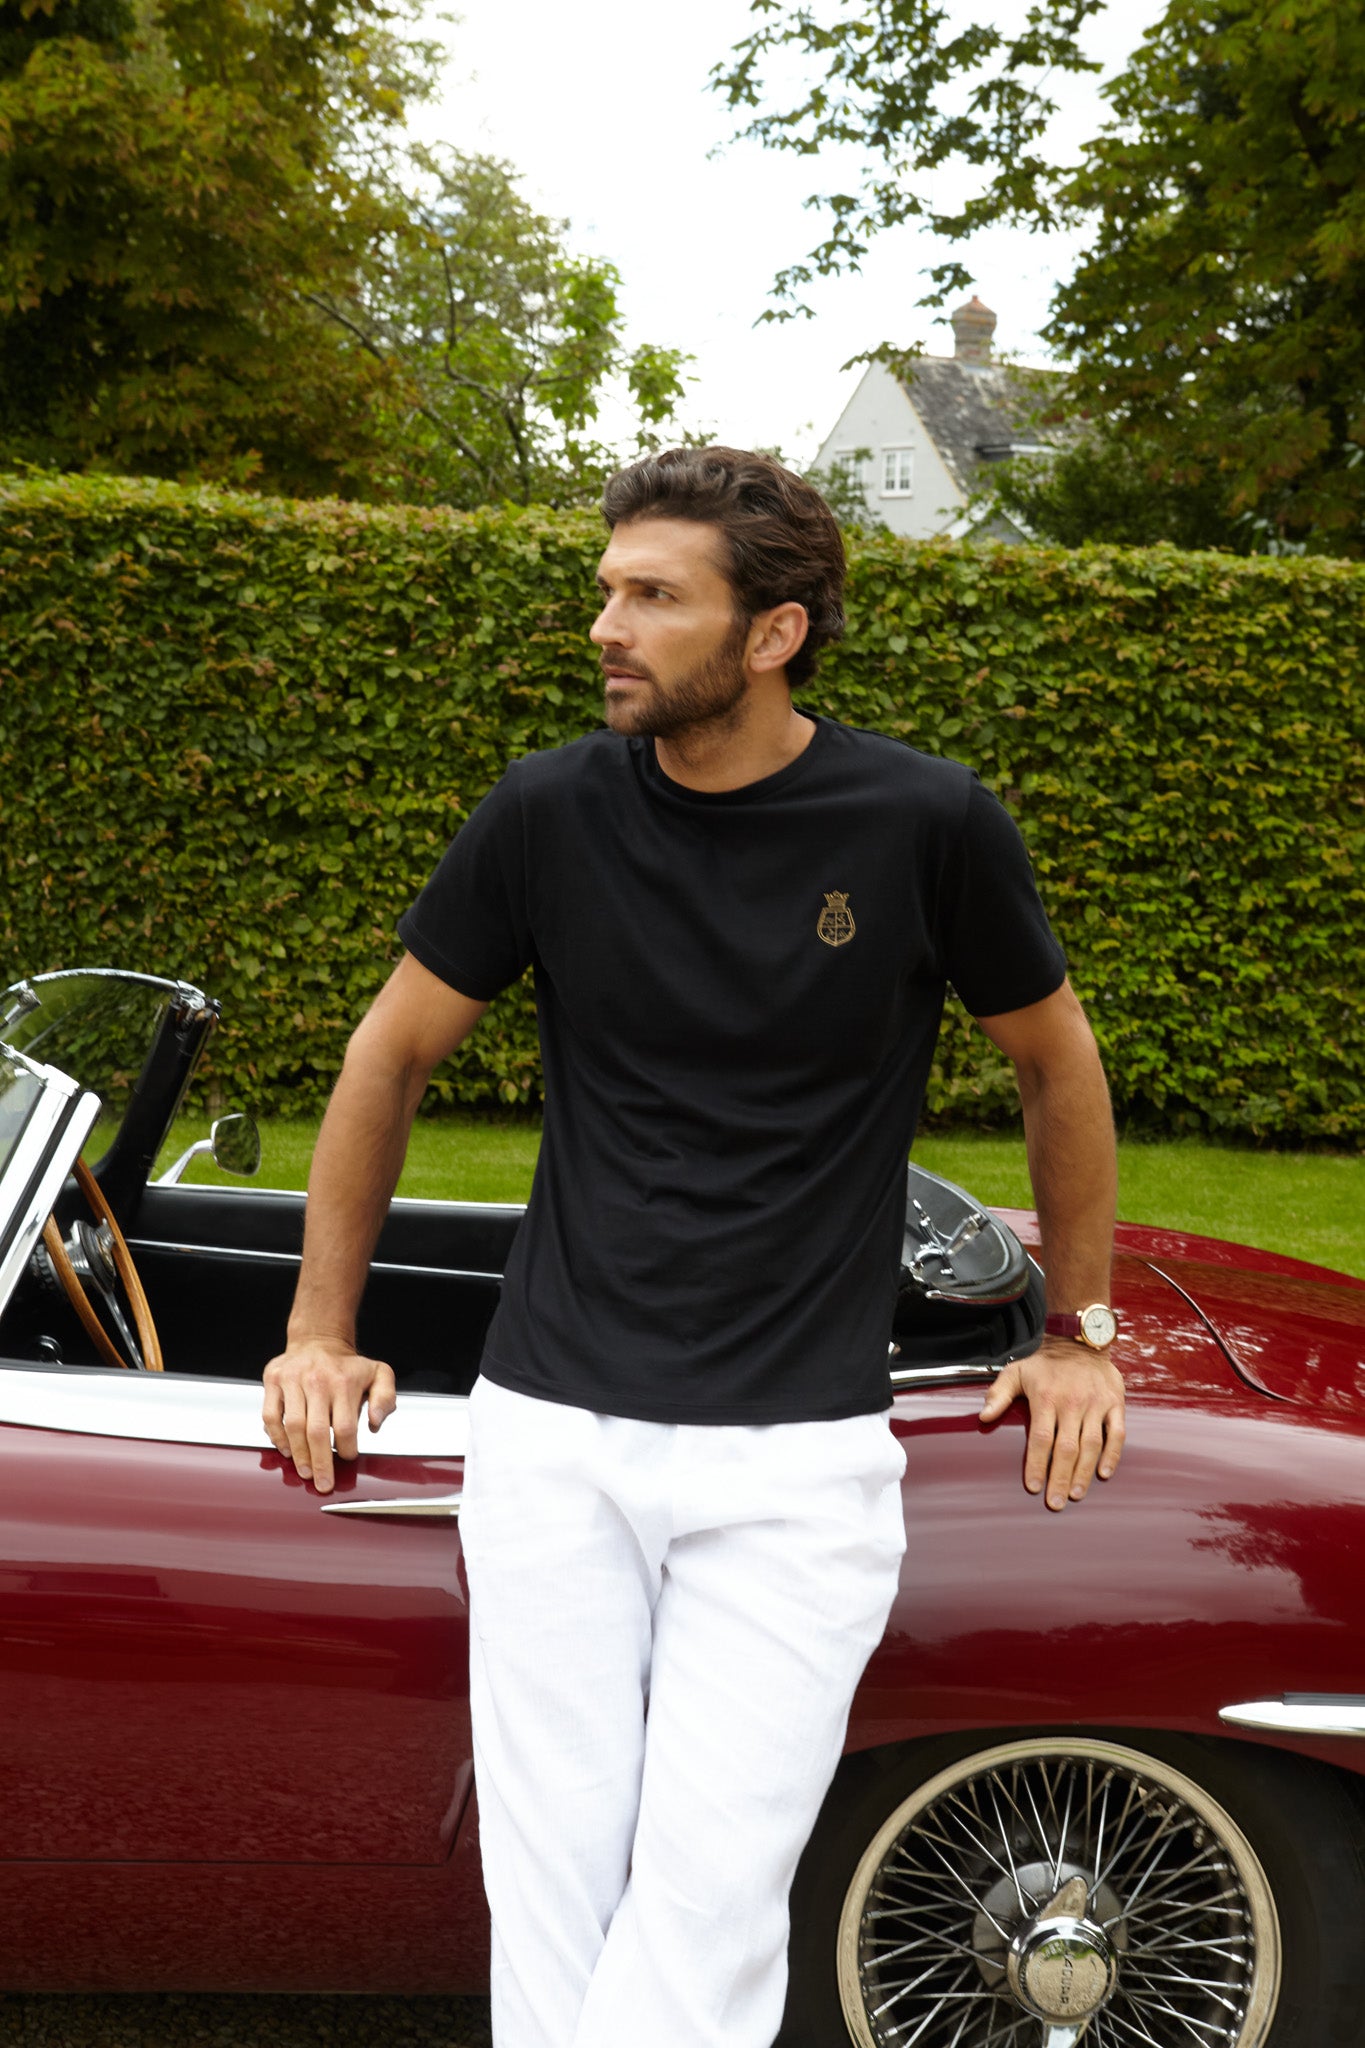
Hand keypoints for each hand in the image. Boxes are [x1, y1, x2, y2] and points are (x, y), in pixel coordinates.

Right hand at [262, 1336, 396, 1493]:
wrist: (318, 1340)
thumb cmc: (348, 1365)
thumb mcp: (378, 1374)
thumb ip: (385, 1398)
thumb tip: (375, 1422)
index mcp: (344, 1382)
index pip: (345, 1426)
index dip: (347, 1449)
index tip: (348, 1457)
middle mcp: (317, 1381)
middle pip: (317, 1431)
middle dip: (321, 1463)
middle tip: (323, 1483)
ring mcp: (292, 1380)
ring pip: (293, 1426)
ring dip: (299, 1455)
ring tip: (305, 1472)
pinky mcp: (274, 1381)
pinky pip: (271, 1416)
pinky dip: (277, 1437)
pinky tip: (287, 1450)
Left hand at [978, 1336, 1124, 1510]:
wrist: (1080, 1340)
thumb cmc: (1045, 1362)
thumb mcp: (1016, 1372)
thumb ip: (998, 1395)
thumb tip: (983, 1416)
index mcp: (1046, 1398)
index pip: (1041, 1439)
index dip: (1037, 1465)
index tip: (1033, 1487)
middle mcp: (1072, 1403)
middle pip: (1066, 1448)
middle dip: (1059, 1478)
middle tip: (1055, 1503)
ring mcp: (1096, 1404)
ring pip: (1091, 1445)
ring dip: (1083, 1473)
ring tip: (1075, 1494)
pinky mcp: (1115, 1403)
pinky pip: (1116, 1434)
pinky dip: (1112, 1455)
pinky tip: (1103, 1474)